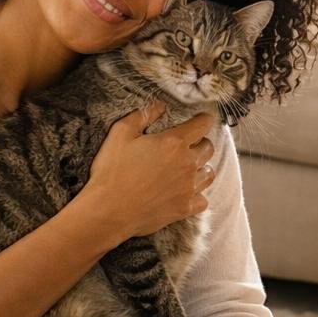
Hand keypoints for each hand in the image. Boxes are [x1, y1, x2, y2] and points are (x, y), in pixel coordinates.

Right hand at [82, 103, 216, 247]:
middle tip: (188, 144)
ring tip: (188, 168)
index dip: (204, 119)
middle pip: (208, 148)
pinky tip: (186, 192)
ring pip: (209, 173)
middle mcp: (187, 163)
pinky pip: (203, 199)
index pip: (203, 124)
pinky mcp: (185, 208)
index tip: (201, 119)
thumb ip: (142, 115)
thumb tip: (160, 105)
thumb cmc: (112, 171)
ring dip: (201, 167)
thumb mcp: (120, 133)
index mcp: (174, 142)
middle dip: (200, 142)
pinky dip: (197, 195)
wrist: (108, 211)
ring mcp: (188, 188)